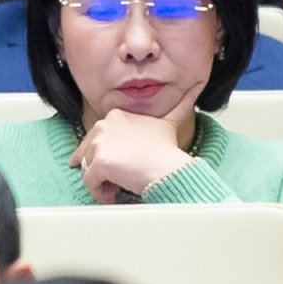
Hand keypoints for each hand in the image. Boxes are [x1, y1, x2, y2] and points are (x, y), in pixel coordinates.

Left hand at [70, 79, 203, 202]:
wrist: (170, 170)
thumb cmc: (168, 153)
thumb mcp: (166, 124)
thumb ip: (175, 107)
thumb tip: (195, 87)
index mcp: (116, 116)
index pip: (97, 136)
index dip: (103, 152)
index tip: (111, 163)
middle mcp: (104, 125)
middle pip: (88, 152)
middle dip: (98, 167)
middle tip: (115, 179)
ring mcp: (100, 143)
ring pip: (88, 168)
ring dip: (101, 181)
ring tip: (118, 188)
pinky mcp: (99, 162)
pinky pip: (89, 183)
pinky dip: (99, 193)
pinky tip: (114, 195)